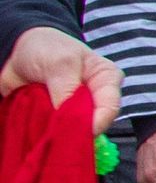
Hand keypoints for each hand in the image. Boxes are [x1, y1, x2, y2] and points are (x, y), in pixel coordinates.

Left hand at [1, 26, 120, 132]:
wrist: (18, 51)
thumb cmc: (47, 48)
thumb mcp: (61, 63)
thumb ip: (68, 90)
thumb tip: (71, 121)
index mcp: (106, 80)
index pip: (109, 108)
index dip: (95, 123)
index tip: (74, 132)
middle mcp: (95, 98)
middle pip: (94, 123)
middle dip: (76, 130)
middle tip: (55, 132)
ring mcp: (77, 110)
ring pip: (75, 131)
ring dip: (58, 133)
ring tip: (43, 128)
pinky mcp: (59, 119)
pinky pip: (57, 133)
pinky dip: (47, 134)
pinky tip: (38, 130)